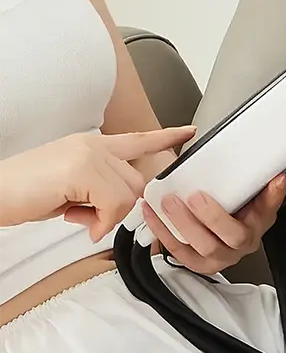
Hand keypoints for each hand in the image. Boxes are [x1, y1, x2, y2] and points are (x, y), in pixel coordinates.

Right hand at [0, 126, 195, 236]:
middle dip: (121, 208)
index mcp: (92, 145)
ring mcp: (88, 155)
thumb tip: (123, 208)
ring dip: (107, 216)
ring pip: (128, 195)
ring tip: (76, 214)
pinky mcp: (83, 170)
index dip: (165, 137)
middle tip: (91, 217)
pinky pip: (114, 204)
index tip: (188, 131)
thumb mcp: (75, 189)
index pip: (137, 139)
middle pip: (138, 182)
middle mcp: (93, 145)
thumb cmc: (29, 193)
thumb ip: (104, 190)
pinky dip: (99, 220)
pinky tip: (76, 218)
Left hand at [142, 175, 285, 274]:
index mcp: (256, 224)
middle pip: (233, 237)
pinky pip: (178, 251)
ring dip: (183, 225)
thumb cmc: (226, 209)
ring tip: (168, 202)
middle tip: (194, 198)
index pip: (268, 211)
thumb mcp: (241, 195)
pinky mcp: (196, 262)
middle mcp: (240, 245)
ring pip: (204, 248)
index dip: (271, 197)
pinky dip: (162, 231)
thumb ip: (254, 184)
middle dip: (212, 217)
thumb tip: (275, 175)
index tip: (273, 179)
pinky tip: (151, 212)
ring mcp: (218, 256)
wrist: (208, 229)